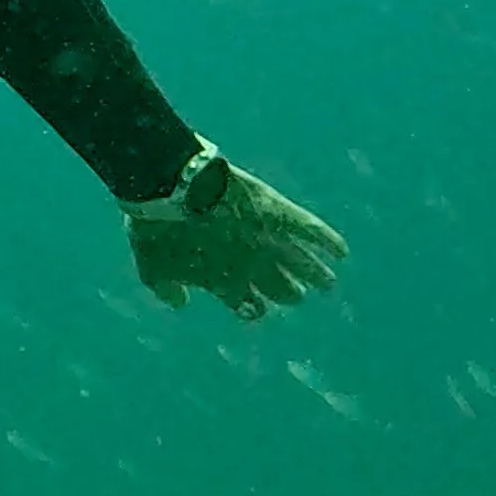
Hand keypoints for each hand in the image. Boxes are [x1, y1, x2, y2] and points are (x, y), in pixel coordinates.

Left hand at [126, 163, 347, 322]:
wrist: (169, 188)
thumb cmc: (156, 230)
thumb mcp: (152, 268)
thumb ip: (167, 290)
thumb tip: (180, 302)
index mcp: (223, 284)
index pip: (248, 305)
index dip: (253, 308)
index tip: (255, 308)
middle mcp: (251, 267)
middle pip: (279, 288)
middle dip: (287, 293)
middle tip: (296, 295)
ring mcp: (266, 240)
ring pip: (300, 265)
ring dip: (315, 276)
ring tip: (327, 284)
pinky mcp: (277, 212)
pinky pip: (310, 230)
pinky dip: (328, 241)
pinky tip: (342, 251)